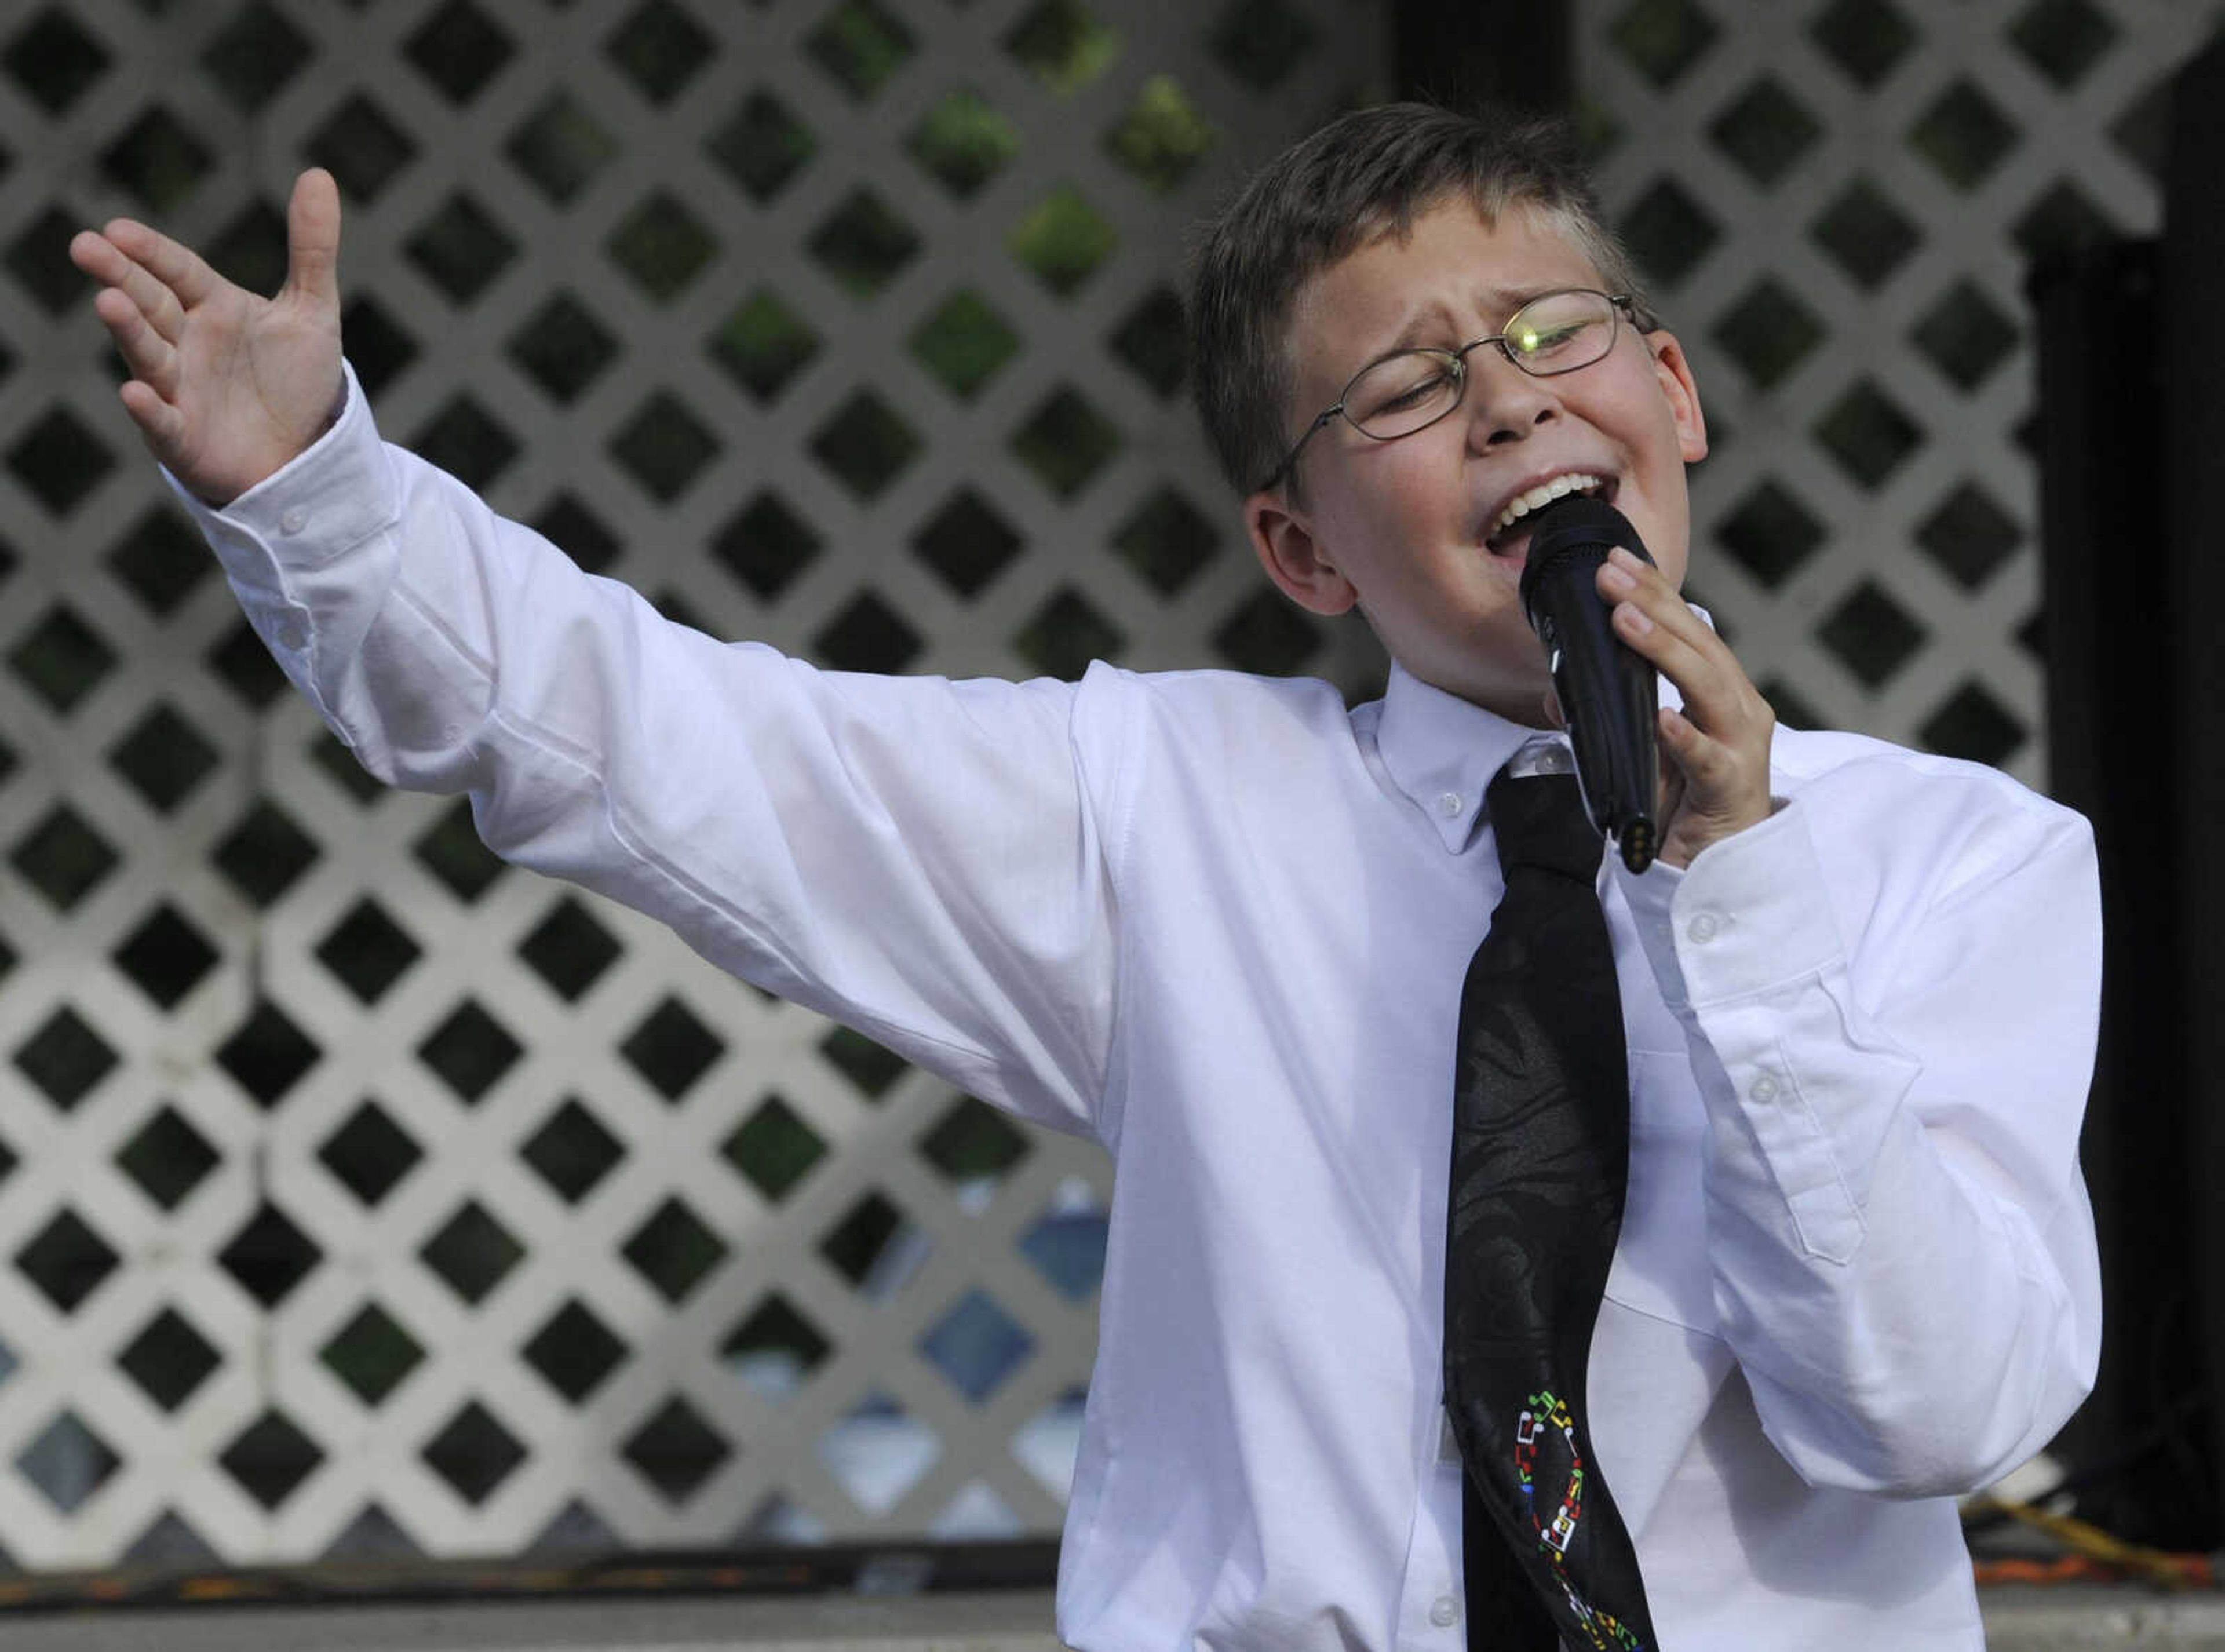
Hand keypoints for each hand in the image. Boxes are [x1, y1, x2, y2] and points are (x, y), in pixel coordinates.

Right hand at [70, 169, 343, 507]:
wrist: (304, 452)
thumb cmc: (296, 380)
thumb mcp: (312, 312)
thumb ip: (312, 249)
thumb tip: (318, 174)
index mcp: (213, 306)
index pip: (178, 270)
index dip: (152, 251)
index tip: (119, 228)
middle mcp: (187, 342)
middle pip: (151, 302)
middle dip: (121, 276)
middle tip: (86, 245)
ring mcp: (180, 389)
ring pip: (149, 354)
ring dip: (130, 330)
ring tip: (108, 302)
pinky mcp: (183, 438)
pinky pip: (163, 421)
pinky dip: (148, 408)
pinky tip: (135, 392)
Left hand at [1592, 547, 1775, 868]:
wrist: (1714, 875)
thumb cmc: (1683, 806)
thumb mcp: (1639, 752)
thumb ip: (1607, 717)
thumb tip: (1558, 688)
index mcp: (1721, 694)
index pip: (1690, 631)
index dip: (1655, 592)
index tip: (1617, 560)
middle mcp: (1739, 712)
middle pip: (1701, 646)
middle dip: (1656, 604)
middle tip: (1612, 573)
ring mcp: (1742, 749)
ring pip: (1709, 688)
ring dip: (1665, 650)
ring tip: (1626, 619)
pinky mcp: (1731, 792)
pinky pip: (1707, 760)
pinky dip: (1684, 737)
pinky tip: (1662, 716)